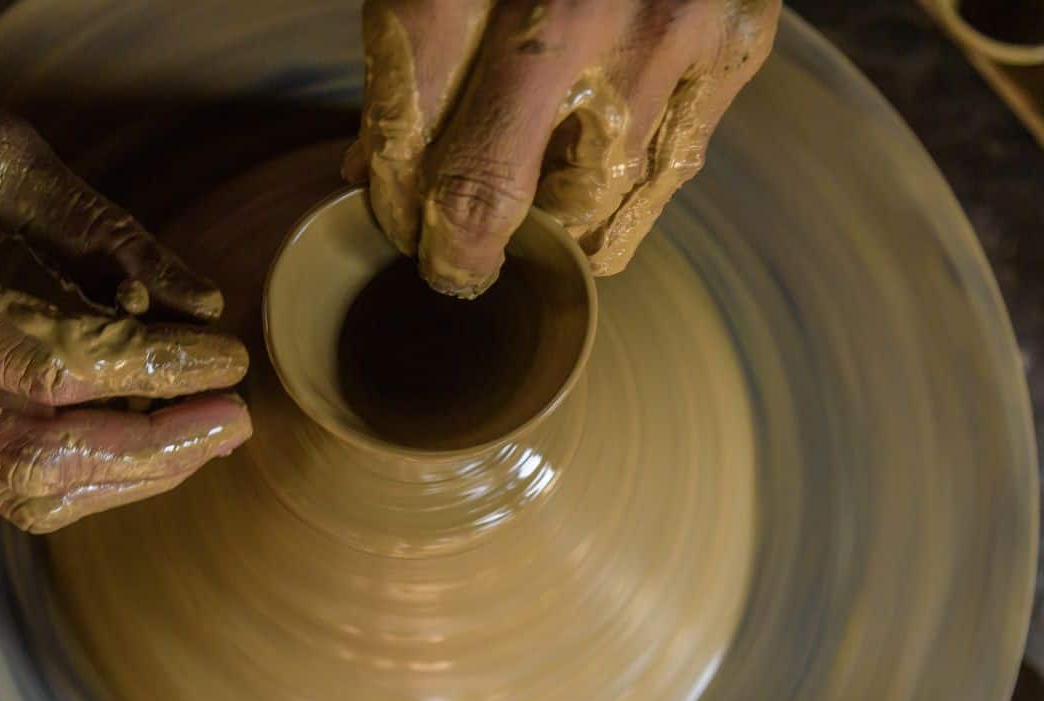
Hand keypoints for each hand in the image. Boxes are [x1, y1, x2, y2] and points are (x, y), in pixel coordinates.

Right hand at [0, 67, 251, 532]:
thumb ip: (99, 230)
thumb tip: (200, 305)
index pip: (57, 362)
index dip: (158, 368)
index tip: (230, 360)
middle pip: (45, 454)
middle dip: (159, 445)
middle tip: (235, 418)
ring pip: (28, 486)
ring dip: (135, 471)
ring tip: (208, 436)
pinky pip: (5, 481)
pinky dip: (91, 473)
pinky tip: (147, 446)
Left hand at [343, 0, 778, 295]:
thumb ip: (409, 63)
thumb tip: (377, 171)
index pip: (408, 144)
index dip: (397, 210)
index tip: (405, 226)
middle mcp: (563, 7)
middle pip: (487, 188)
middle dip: (460, 254)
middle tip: (456, 266)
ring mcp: (657, 31)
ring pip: (588, 206)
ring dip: (551, 240)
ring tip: (537, 232)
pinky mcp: (731, 48)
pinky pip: (667, 177)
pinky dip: (625, 210)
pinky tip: (599, 210)